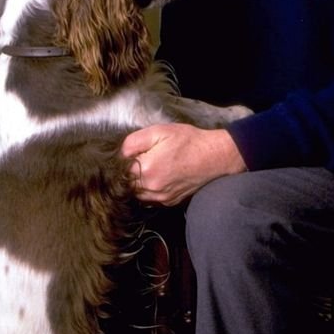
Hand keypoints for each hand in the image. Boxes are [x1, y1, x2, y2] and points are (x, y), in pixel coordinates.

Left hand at [121, 123, 246, 205]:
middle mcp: (151, 189)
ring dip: (138, 184)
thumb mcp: (159, 131)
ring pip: (138, 195)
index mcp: (145, 170)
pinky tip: (159, 177)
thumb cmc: (188, 141)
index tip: (130, 154)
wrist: (214, 157)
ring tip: (149, 168)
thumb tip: (120, 154)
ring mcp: (161, 198)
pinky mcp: (170, 202)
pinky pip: (151, 199)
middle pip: (126, 186)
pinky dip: (150, 190)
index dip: (122, 162)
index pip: (119, 171)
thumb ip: (133, 142)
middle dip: (129, 174)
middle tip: (140, 160)